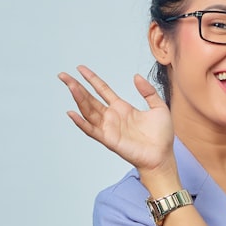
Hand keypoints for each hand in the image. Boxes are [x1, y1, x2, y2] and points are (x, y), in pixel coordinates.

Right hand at [59, 65, 174, 171]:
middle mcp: (112, 116)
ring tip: (70, 86)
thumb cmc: (161, 136)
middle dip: (76, 86)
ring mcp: (109, 128)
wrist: (162, 156)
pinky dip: (81, 123)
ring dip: (78, 99)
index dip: (91, 79)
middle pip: (90, 98)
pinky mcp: (109, 139)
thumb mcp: (158, 107)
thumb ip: (148, 91)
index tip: (80, 68)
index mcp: (122, 107)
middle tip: (63, 75)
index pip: (102, 89)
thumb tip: (136, 76)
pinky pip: (92, 130)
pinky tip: (72, 113)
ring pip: (88, 111)